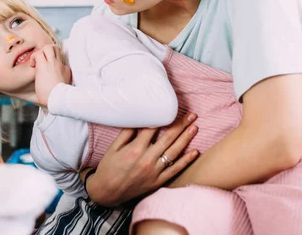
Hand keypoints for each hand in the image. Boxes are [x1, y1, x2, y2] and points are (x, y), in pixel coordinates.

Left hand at [30, 45, 70, 106]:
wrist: (58, 99)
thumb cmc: (58, 98)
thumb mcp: (63, 89)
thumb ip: (60, 84)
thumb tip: (53, 90)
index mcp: (65, 70)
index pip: (60, 60)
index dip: (52, 63)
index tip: (47, 72)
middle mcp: (60, 64)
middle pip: (56, 48)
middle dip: (48, 51)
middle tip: (42, 60)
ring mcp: (53, 63)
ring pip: (48, 47)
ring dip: (41, 52)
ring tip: (37, 62)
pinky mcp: (44, 65)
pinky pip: (38, 53)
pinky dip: (34, 57)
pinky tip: (32, 65)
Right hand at [82, 113, 198, 206]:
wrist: (107, 192)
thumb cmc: (108, 168)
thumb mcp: (114, 147)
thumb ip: (127, 133)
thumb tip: (139, 119)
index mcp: (135, 149)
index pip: (153, 129)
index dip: (163, 118)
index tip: (172, 109)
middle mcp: (147, 159)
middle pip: (168, 138)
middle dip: (181, 125)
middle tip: (192, 115)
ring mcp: (154, 171)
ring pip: (174, 152)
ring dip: (186, 139)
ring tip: (194, 127)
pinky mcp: (157, 182)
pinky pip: (174, 170)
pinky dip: (185, 161)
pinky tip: (194, 152)